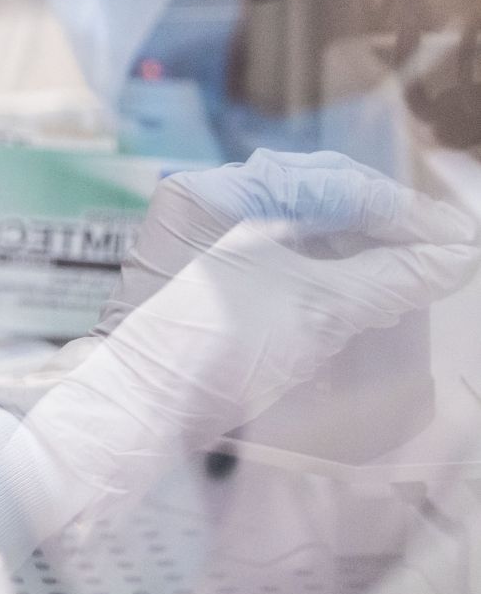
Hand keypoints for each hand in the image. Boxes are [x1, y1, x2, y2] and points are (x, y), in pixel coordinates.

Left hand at [16, 151, 476, 516]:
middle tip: (444, 254)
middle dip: (387, 228)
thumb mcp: (319, 308)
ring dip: (362, 251)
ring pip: (303, 231)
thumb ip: (392, 276)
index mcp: (220, 191)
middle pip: (319, 200)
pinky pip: (282, 261)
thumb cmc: (218, 347)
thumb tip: (455, 258)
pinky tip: (369, 293)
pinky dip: (330, 275)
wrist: (143, 411)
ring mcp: (204, 244)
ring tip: (415, 274)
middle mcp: (207, 206)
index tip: (458, 244)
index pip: (334, 182)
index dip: (405, 214)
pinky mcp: (210, 283)